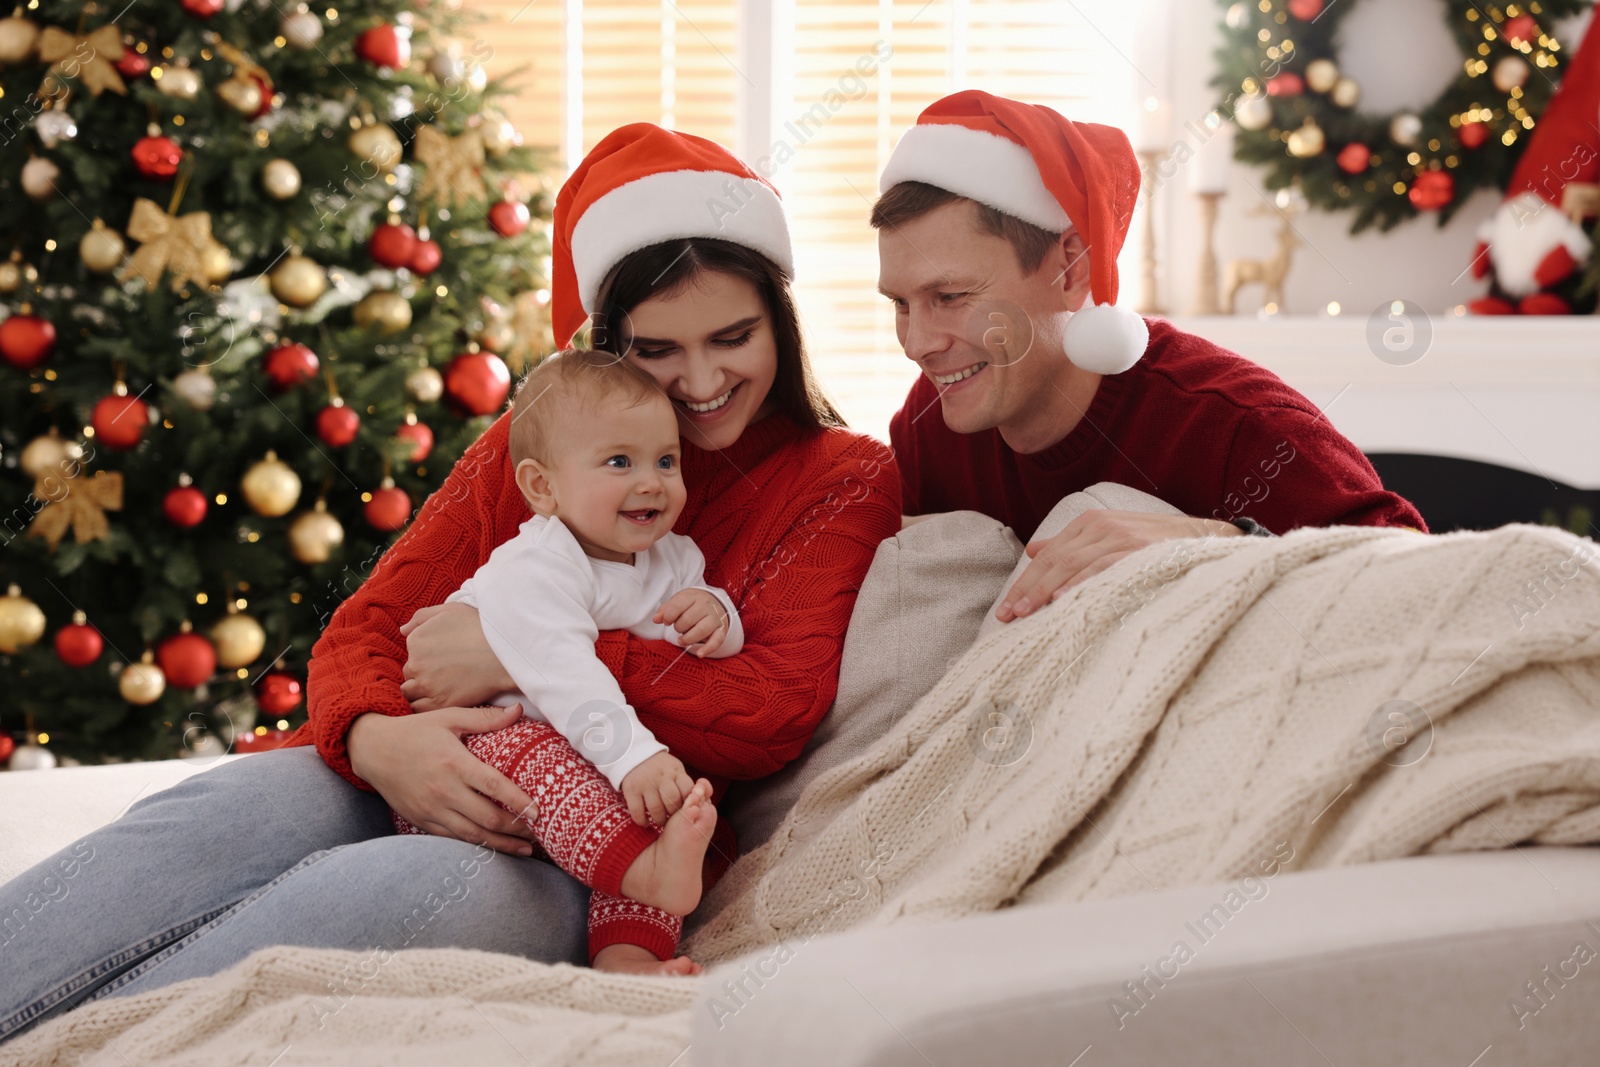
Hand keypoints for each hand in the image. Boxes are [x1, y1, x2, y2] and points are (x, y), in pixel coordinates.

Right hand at [348, 704, 539, 854]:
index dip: (519, 801)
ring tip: (525, 848)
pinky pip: (453, 839)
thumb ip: (485, 718)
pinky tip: (494, 848)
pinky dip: (476, 846)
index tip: (539, 811)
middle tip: (539, 831)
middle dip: (516, 828)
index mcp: (454, 763)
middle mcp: (444, 790)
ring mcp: (432, 810)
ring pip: (472, 835)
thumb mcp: (448, 718)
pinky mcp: (422, 821)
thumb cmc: (415, 731)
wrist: (372, 750)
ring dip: (501, 844)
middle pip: (487, 817)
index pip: (494, 786)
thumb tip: (518, 710)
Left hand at [399, 602, 514, 710]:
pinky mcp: (439, 703)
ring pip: (410, 692)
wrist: (504, 654)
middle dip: (422, 673)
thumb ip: (422, 617)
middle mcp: (416, 663)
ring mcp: (426, 685)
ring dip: (420, 690)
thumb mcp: (451, 610)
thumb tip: (403, 631)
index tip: (443, 658)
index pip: (411, 654)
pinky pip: (419, 708)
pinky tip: (441, 698)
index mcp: (416, 641)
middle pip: (409, 673)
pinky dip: (426, 705)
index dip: (426, 657)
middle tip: (444, 673)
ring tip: (441, 686)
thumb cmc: (481, 629)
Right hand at [619, 751, 696, 826]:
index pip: (687, 790)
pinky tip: (645, 823)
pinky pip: (637, 811)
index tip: (685, 810)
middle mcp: (661, 777)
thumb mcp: (676, 769)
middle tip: (673, 819)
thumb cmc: (661, 768)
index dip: (688, 803)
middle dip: (674, 814)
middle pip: (672, 800)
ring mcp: (645, 783)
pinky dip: (642, 821)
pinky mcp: (631, 789)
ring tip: (660, 822)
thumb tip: (700, 802)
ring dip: (659, 819)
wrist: (635, 753)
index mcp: (675, 771)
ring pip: (656, 809)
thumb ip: (685, 784)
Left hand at [653, 589, 730, 657]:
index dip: (668, 616)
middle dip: (678, 627)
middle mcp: (706, 605)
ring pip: (701, 630)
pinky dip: (708, 649)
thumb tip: (656, 619)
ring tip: (681, 640)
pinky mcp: (721, 630)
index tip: (667, 621)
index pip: (677, 606)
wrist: (715, 603)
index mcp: (694, 596)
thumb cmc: (692, 604)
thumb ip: (666, 609)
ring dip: (688, 639)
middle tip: (678, 628)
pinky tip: (700, 654)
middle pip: (688, 619)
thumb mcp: (679, 601)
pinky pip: (716, 640)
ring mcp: (715, 617)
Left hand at [996, 510, 1238, 621]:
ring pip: (1073, 565)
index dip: (1025, 581)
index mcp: (1090, 523)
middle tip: (1008, 616)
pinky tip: (1063, 599)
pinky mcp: (1140, 551)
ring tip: (1027, 613)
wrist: (1209, 538)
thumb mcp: (1111, 537)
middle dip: (1028, 589)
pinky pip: (1103, 569)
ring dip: (1046, 590)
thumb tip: (1033, 550)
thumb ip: (1072, 544)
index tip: (1007, 608)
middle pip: (1054, 560)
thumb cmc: (1156, 544)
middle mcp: (1102, 526)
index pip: (1048, 554)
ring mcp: (1121, 537)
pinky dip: (1081, 584)